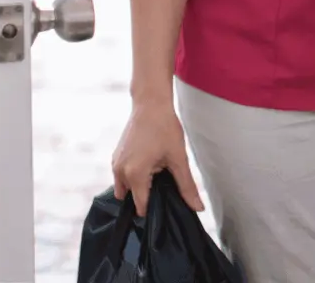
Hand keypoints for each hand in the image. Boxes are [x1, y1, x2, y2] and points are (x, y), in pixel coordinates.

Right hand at [111, 98, 203, 214]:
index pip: (141, 207)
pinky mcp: (115, 156)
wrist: (150, 103)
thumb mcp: (179, 159)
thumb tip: (198, 208)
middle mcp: (120, 172)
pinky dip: (133, 177)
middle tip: (164, 187)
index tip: (166, 207)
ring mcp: (115, 164)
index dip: (154, 211)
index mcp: (135, 175)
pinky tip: (150, 165)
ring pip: (125, 188)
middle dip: (146, 198)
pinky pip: (122, 177)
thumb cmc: (165, 128)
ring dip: (138, 187)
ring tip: (158, 175)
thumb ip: (187, 186)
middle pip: (131, 199)